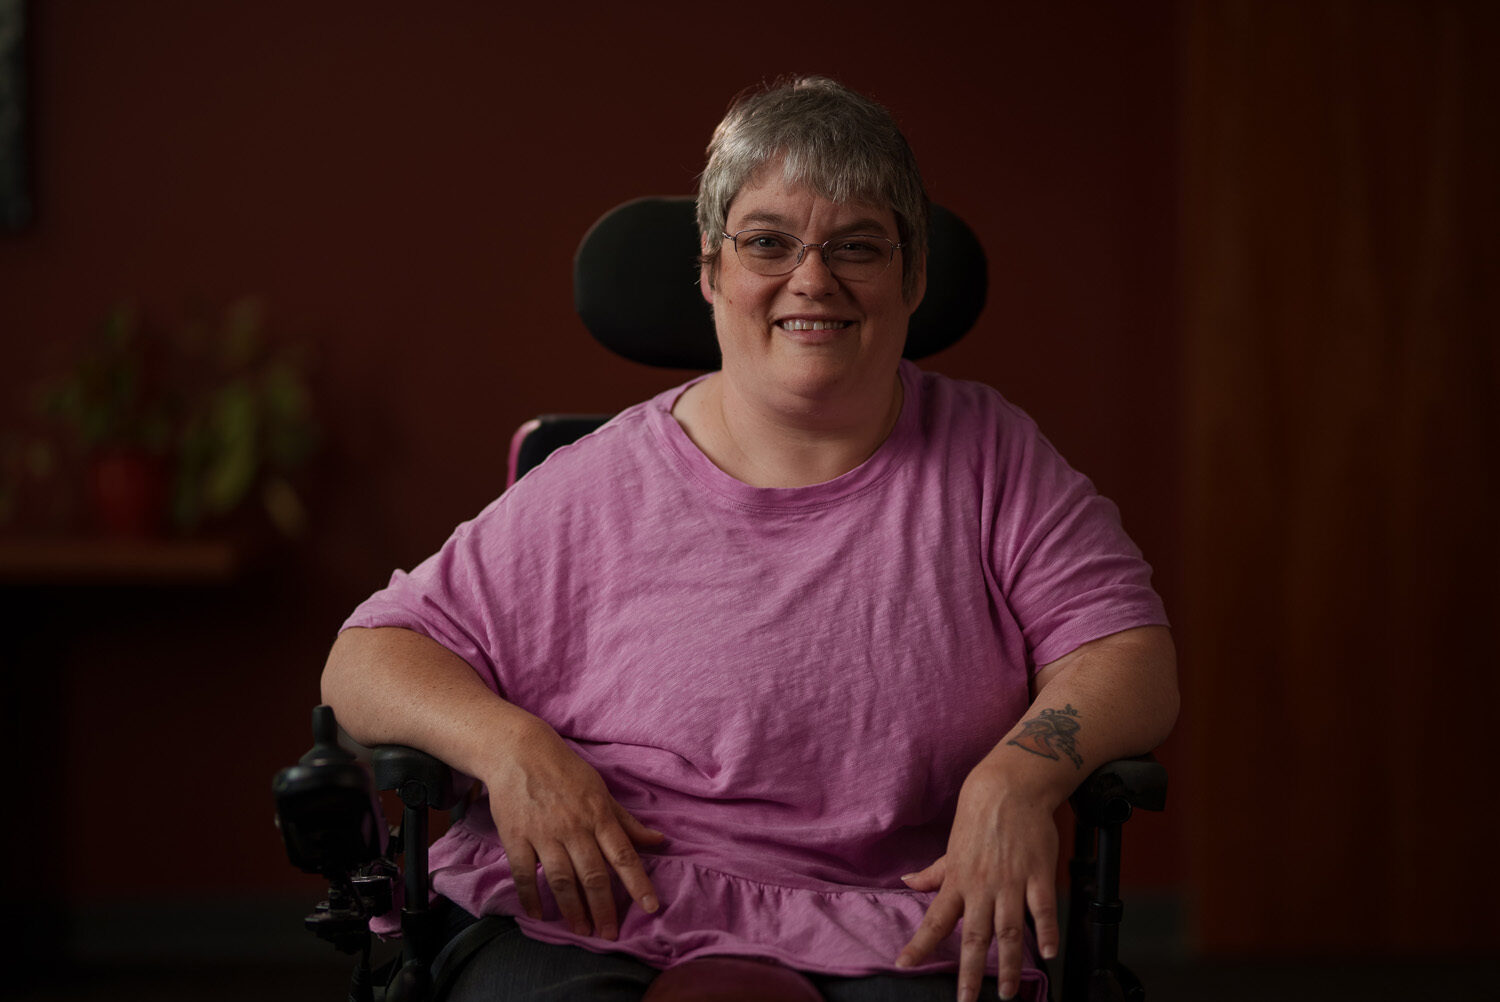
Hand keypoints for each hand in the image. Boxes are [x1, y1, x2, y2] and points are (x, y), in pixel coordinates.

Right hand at [484, 716, 664, 940]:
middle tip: (609, 934)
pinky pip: (525, 874)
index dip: (638, 883)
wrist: (519, 751)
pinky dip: (531, 897)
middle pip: (593, 875)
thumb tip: (659, 841)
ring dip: (573, 909)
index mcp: (598, 815)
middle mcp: (574, 827)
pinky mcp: (516, 837)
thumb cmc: (565, 771)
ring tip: (582, 930)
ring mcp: (544, 834)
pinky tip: (539, 915)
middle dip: (604, 908)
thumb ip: (627, 822)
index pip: (624, 855)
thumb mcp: (601, 791)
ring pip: (562, 880)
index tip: (651, 907)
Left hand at [896, 761, 1060, 1001]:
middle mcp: (981, 887)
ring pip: (1008, 930)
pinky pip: (1042, 907)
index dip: (919, 944)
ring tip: (1007, 992)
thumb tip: (907, 883)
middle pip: (973, 936)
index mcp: (957, 880)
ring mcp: (1011, 882)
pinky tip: (1047, 952)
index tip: (904, 966)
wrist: (1010, 787)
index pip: (934, 919)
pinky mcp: (1038, 874)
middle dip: (968, 972)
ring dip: (1008, 963)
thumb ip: (934, 872)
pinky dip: (1046, 930)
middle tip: (966, 1001)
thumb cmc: (979, 817)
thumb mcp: (952, 847)